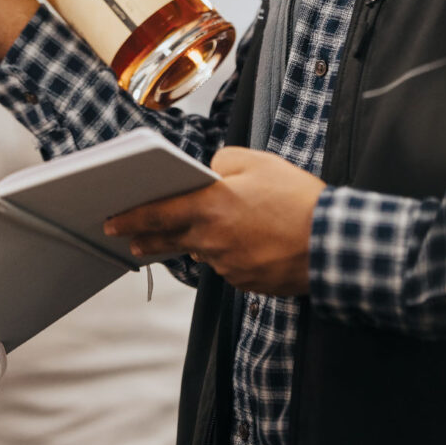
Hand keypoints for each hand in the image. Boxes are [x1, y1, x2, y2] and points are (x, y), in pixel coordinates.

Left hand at [105, 147, 326, 294]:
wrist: (332, 243)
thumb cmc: (297, 199)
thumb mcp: (258, 162)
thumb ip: (223, 162)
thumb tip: (210, 173)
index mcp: (210, 207)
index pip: (157, 213)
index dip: (131, 217)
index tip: (112, 220)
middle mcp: (211, 240)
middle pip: (169, 240)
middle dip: (148, 238)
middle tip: (131, 239)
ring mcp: (227, 265)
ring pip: (203, 251)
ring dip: (199, 242)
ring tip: (213, 230)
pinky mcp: (245, 282)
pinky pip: (227, 265)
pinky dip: (230, 253)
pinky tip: (250, 242)